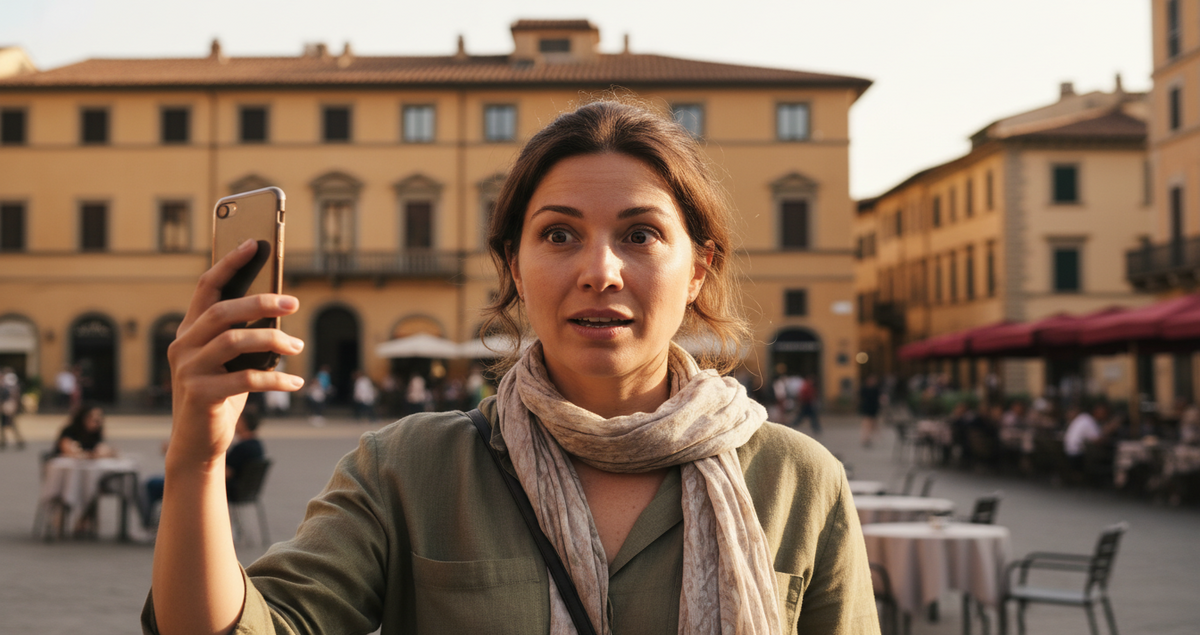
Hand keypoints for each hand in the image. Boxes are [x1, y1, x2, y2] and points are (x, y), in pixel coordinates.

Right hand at [167, 239, 304, 469]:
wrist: (198, 443)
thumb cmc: (221, 395)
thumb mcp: (230, 362)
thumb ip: (243, 335)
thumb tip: (280, 308)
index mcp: (189, 332)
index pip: (205, 288)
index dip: (228, 264)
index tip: (254, 244)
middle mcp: (183, 346)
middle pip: (222, 311)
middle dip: (261, 302)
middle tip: (294, 304)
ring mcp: (188, 370)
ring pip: (234, 341)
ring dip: (273, 341)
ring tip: (297, 348)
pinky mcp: (200, 395)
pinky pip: (246, 379)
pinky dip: (276, 380)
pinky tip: (296, 383)